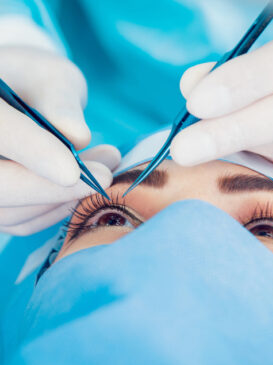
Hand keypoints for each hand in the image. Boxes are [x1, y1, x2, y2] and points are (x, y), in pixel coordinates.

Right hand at [0, 46, 119, 233]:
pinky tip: (84, 189)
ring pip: (10, 212)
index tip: (73, 170)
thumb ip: (60, 101)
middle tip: (103, 177)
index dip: (33, 152)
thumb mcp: (52, 78)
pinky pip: (21, 221)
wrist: (21, 101)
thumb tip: (77, 137)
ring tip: (105, 172)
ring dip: (62, 200)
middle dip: (50, 189)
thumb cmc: (37, 85)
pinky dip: (56, 210)